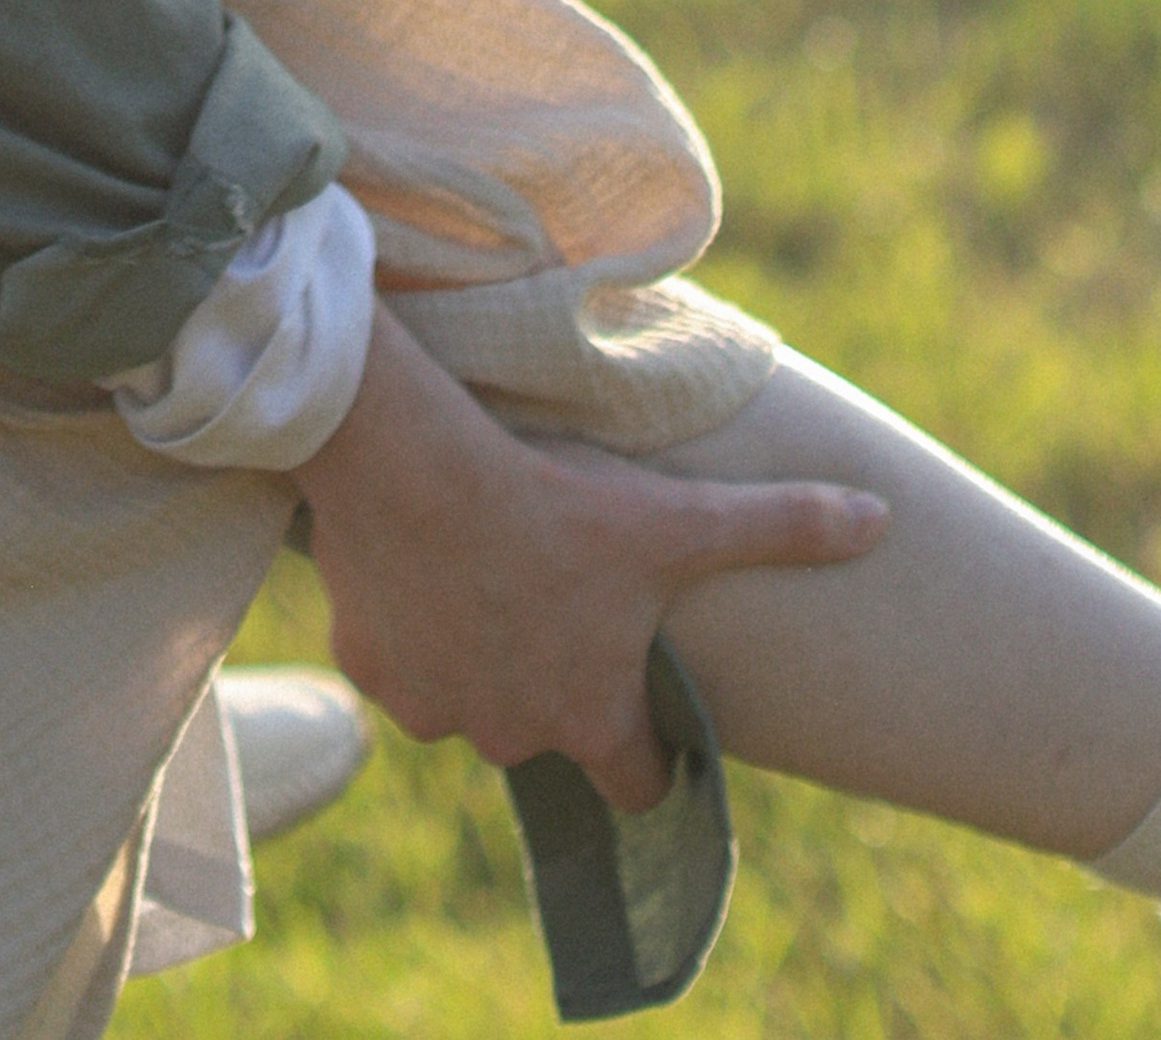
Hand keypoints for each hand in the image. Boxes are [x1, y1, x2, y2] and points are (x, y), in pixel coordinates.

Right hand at [294, 303, 887, 809]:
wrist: (414, 470)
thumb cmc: (555, 504)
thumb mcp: (678, 519)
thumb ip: (783, 528)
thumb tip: (883, 521)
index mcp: (589, 716)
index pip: (635, 783)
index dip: (645, 749)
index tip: (640, 703)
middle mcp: (512, 734)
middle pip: (544, 732)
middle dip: (551, 683)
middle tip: (556, 602)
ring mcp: (433, 709)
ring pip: (466, 700)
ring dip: (478, 659)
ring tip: (486, 578)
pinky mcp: (368, 668)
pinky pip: (398, 664)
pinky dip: (410, 631)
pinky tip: (423, 569)